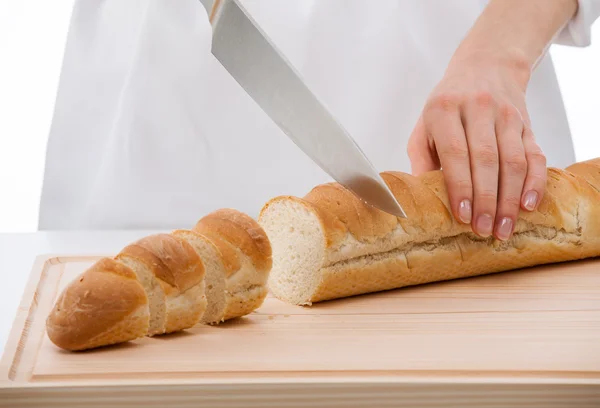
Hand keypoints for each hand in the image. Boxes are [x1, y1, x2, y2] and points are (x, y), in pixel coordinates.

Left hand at [407, 51, 546, 240]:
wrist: (485, 65)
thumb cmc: (447, 104)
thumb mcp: (424, 125)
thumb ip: (421, 158)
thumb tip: (421, 197)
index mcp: (444, 109)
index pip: (455, 152)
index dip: (460, 186)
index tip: (462, 215)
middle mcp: (478, 108)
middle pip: (486, 160)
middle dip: (485, 200)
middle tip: (482, 230)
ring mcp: (506, 115)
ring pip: (512, 161)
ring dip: (509, 199)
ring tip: (502, 228)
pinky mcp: (527, 123)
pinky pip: (535, 155)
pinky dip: (534, 182)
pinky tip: (528, 205)